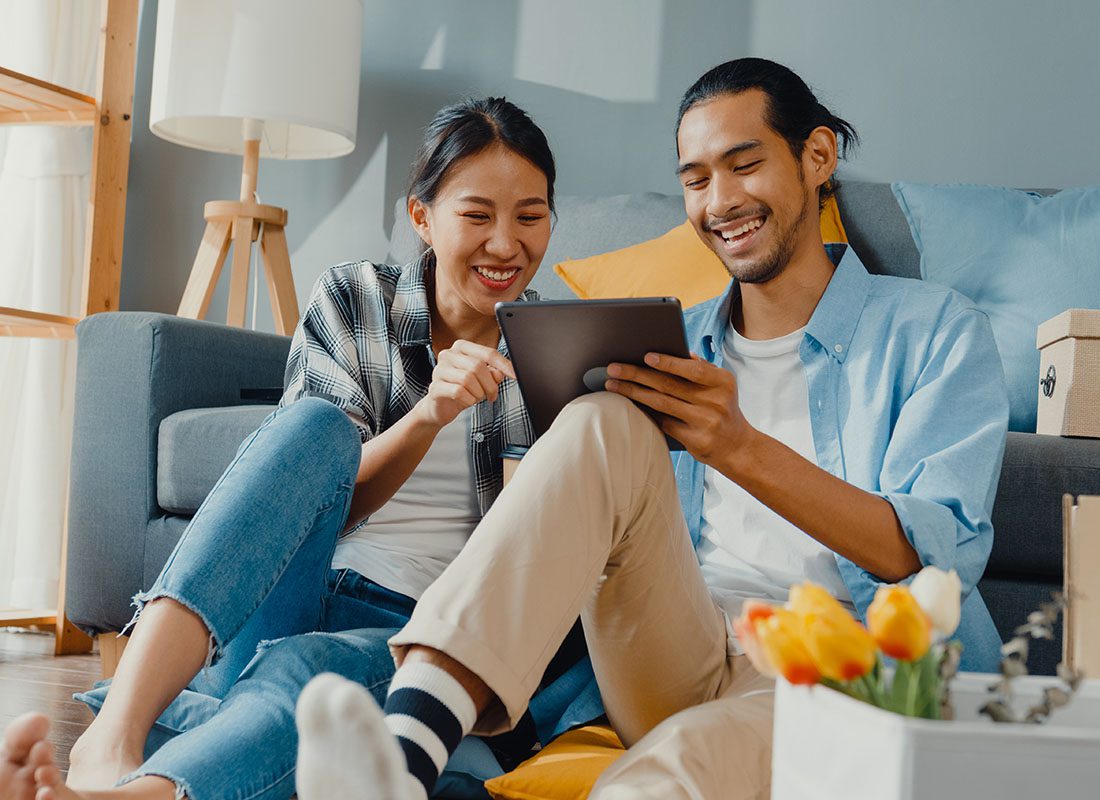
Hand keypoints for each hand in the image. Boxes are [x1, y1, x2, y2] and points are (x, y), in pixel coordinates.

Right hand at [415, 340, 515, 427]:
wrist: (440, 408)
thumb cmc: (462, 390)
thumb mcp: (482, 381)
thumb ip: (492, 373)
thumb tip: (500, 372)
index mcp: (461, 347)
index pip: (488, 353)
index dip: (504, 365)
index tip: (516, 375)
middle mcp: (448, 354)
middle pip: (478, 366)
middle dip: (490, 385)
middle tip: (492, 395)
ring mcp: (439, 370)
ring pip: (468, 379)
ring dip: (478, 393)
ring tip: (476, 398)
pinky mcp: (435, 387)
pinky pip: (458, 392)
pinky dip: (468, 400)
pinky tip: (466, 401)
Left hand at [605, 352, 753, 468]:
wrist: (737, 446)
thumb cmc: (721, 409)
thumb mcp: (720, 386)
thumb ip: (701, 369)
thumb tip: (678, 352)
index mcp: (722, 382)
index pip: (692, 369)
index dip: (668, 363)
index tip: (645, 356)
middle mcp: (716, 401)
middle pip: (669, 385)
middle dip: (637, 374)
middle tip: (614, 368)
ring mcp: (706, 422)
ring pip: (662, 403)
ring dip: (634, 392)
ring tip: (613, 384)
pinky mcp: (696, 440)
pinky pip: (664, 423)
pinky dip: (645, 412)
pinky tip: (628, 404)